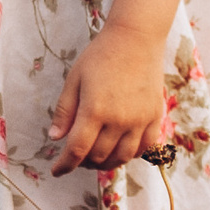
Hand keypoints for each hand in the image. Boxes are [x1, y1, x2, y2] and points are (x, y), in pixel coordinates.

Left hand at [46, 21, 166, 176]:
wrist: (136, 39)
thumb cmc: (100, 56)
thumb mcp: (74, 80)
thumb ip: (64, 111)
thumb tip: (55, 138)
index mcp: (95, 110)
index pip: (77, 150)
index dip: (65, 165)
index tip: (57, 171)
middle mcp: (119, 120)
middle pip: (98, 156)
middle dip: (83, 162)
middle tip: (76, 157)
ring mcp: (139, 121)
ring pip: (122, 158)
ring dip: (106, 163)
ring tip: (96, 158)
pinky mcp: (155, 117)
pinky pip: (143, 148)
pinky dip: (129, 155)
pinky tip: (119, 150)